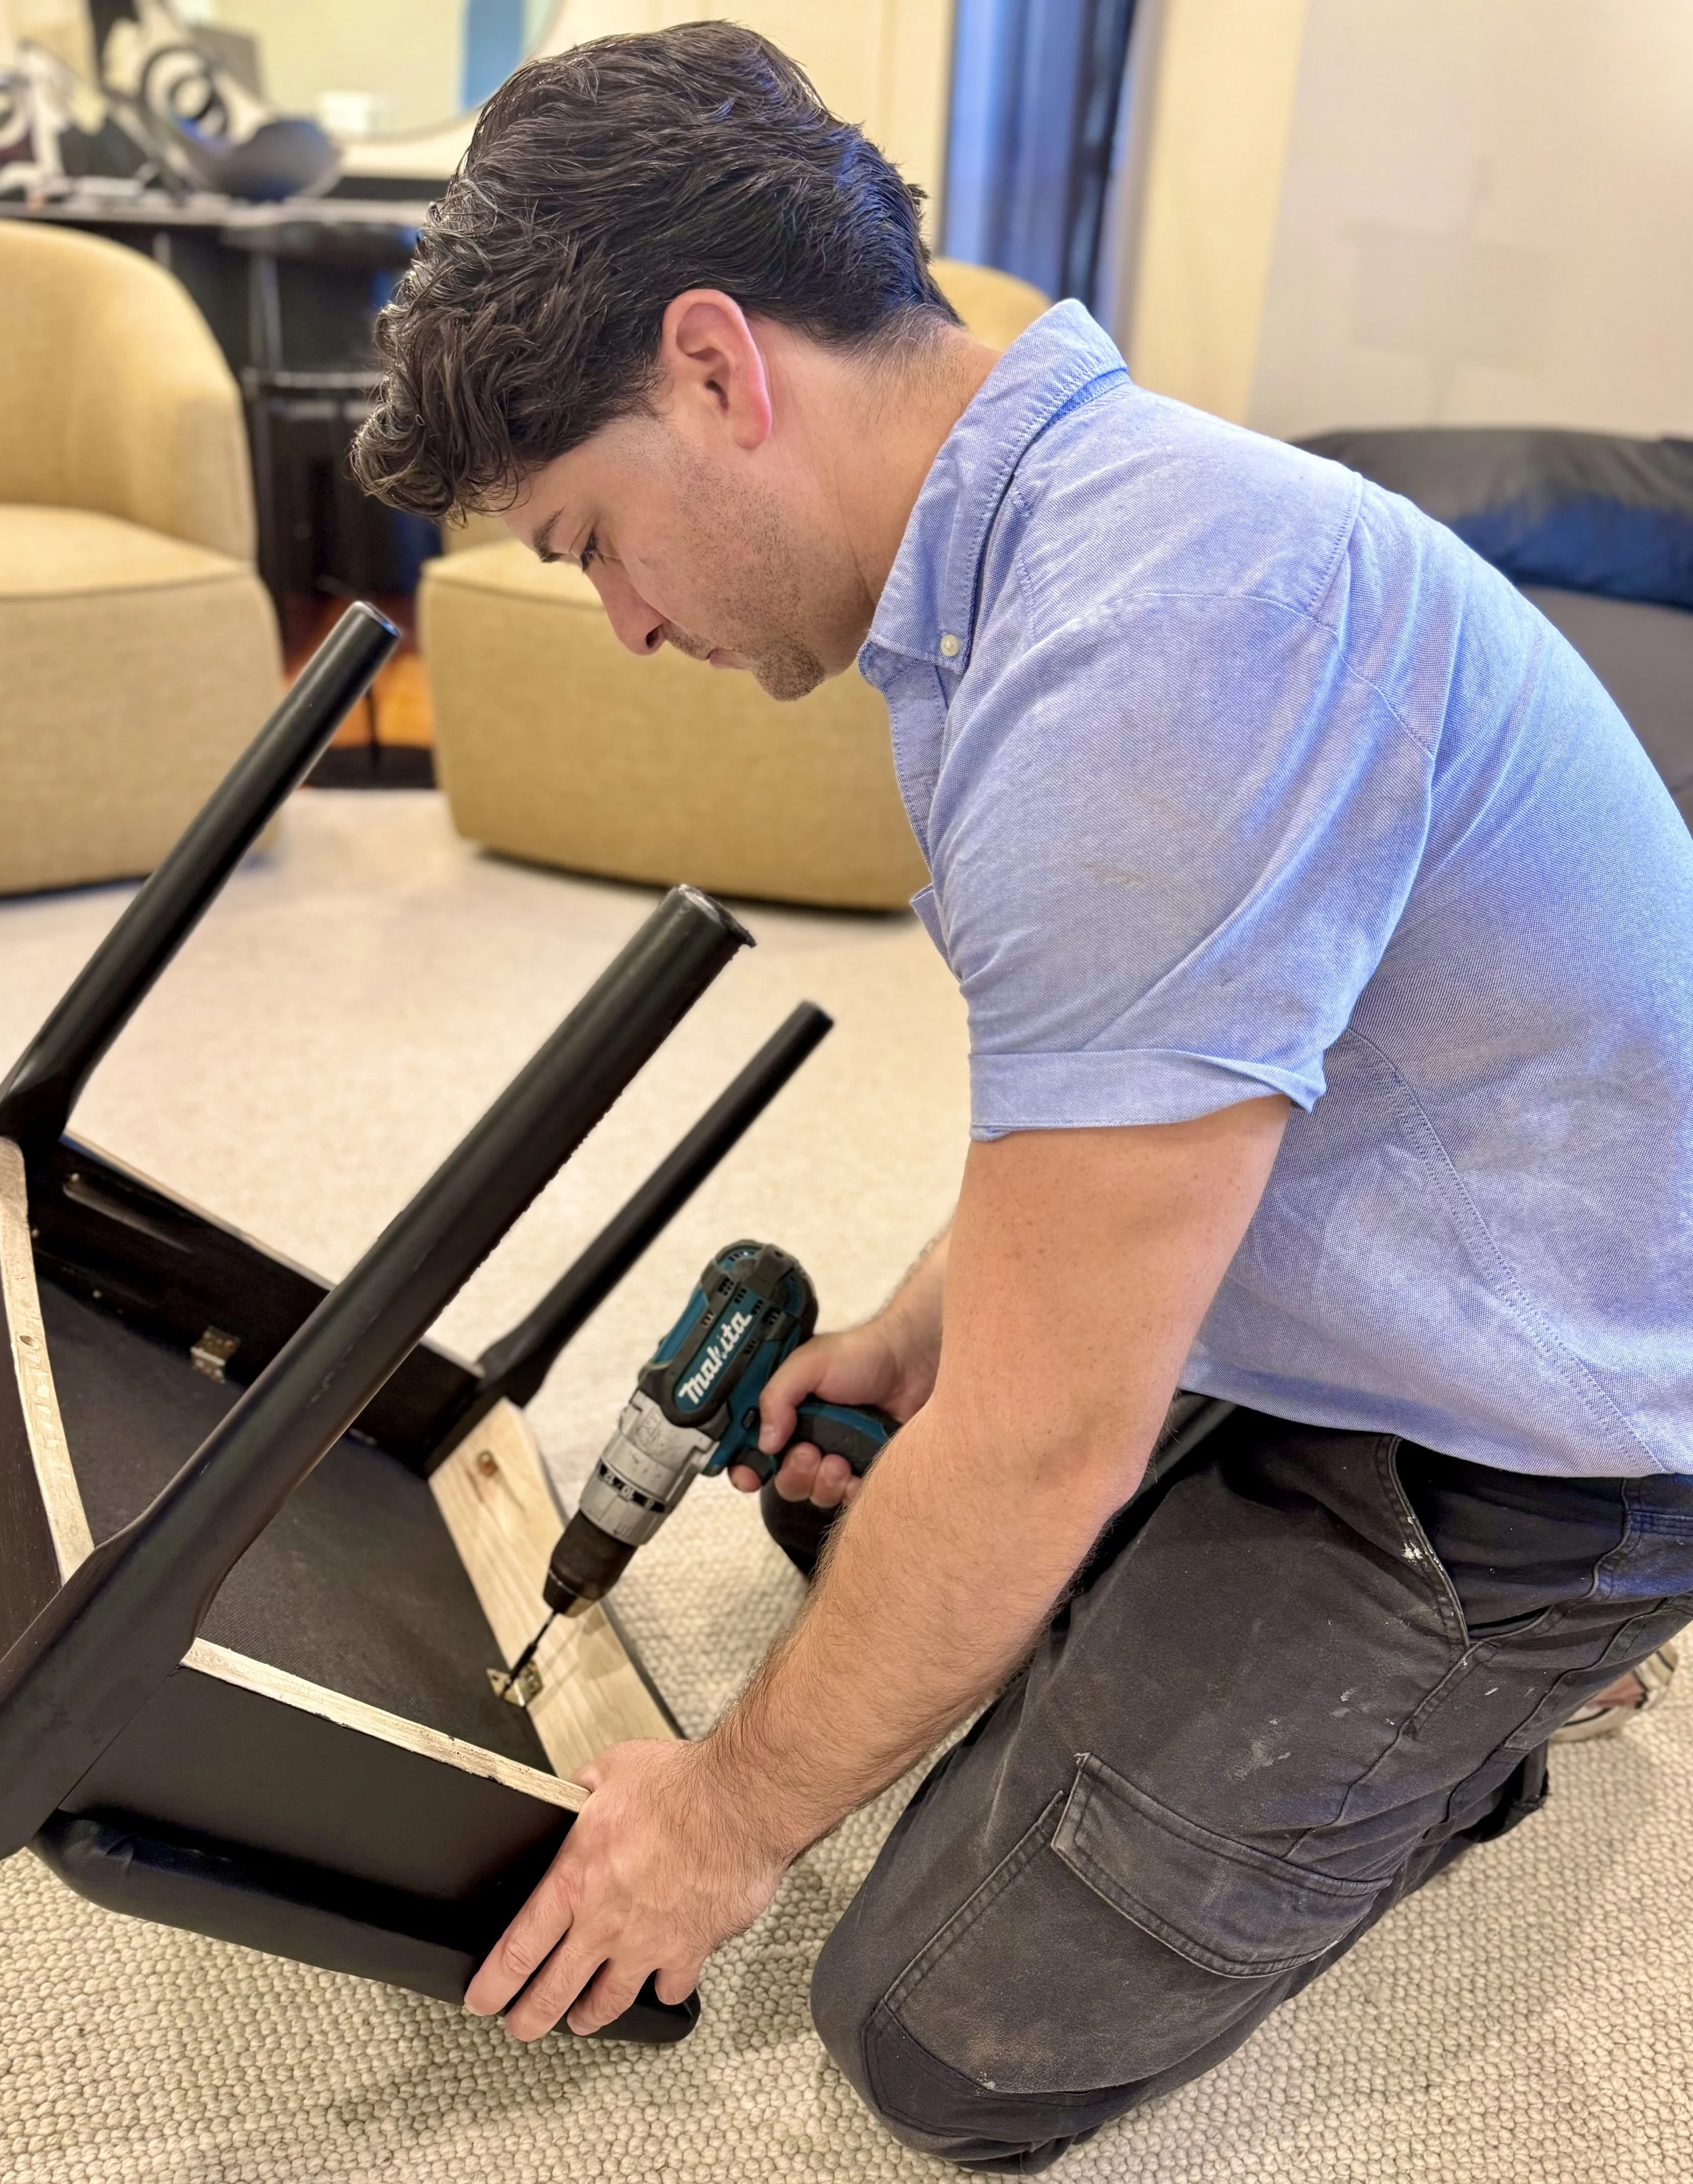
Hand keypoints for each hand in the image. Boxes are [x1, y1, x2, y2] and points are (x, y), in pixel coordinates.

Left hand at [464, 1739, 789, 2039]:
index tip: (482, 1999)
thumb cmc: (681, 1783)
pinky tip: (657, 1983)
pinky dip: (661, 1987)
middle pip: (554, 1991)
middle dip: (531, 2018)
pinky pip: (670, 1985)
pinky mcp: (690, 1948)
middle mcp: (606, 1922)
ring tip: (581, 2019)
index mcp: (576, 1878)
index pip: (519, 1948)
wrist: (742, 1801)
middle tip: (521, 2027)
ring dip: (590, 2014)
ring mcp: (649, 1942)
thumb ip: (580, 1791)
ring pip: (609, 2001)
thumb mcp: (611, 1770)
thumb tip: (565, 1796)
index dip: (494, 1983)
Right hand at [727, 1311, 935, 1510]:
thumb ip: (777, 1395)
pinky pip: (847, 1500)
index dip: (744, 1468)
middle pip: (781, 1479)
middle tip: (808, 1452)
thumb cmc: (863, 1354)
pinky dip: (849, 1490)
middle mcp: (807, 1437)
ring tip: (839, 1459)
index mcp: (786, 1412)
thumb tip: (764, 1442)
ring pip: (813, 1494)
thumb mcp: (808, 1363)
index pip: (751, 1449)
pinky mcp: (865, 1470)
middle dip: (791, 1473)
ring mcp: (836, 1456)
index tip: (748, 1477)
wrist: (914, 1363)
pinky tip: (856, 1469)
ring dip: (821, 1481)